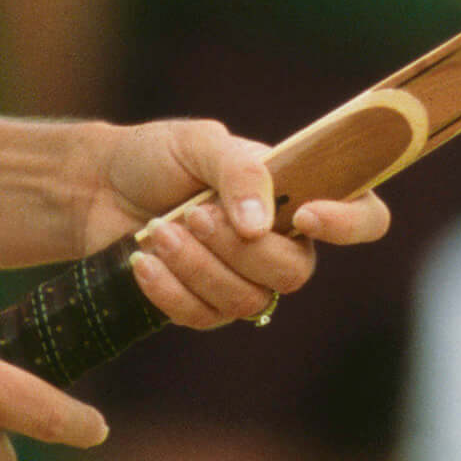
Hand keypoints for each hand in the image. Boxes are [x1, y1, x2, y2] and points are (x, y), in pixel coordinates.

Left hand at [87, 118, 392, 329]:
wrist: (97, 188)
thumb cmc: (156, 156)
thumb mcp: (198, 142)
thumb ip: (238, 169)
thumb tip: (261, 223)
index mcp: (297, 190)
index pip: (363, 216)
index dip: (349, 224)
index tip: (302, 214)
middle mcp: (280, 239)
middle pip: (295, 271)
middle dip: (237, 248)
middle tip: (192, 213)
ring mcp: (243, 277)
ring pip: (248, 300)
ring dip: (197, 266)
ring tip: (158, 232)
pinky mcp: (204, 305)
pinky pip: (205, 318)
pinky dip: (170, 291)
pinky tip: (143, 262)